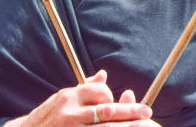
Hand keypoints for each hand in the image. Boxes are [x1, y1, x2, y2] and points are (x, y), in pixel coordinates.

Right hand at [4, 70, 156, 125]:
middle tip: (146, 112)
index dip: (112, 97)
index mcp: (71, 96)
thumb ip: (85, 88)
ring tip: (141, 125)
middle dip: (130, 111)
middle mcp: (71, 111)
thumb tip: (103, 75)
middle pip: (107, 110)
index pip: (100, 92)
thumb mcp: (63, 99)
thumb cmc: (49, 116)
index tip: (116, 104)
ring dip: (124, 126)